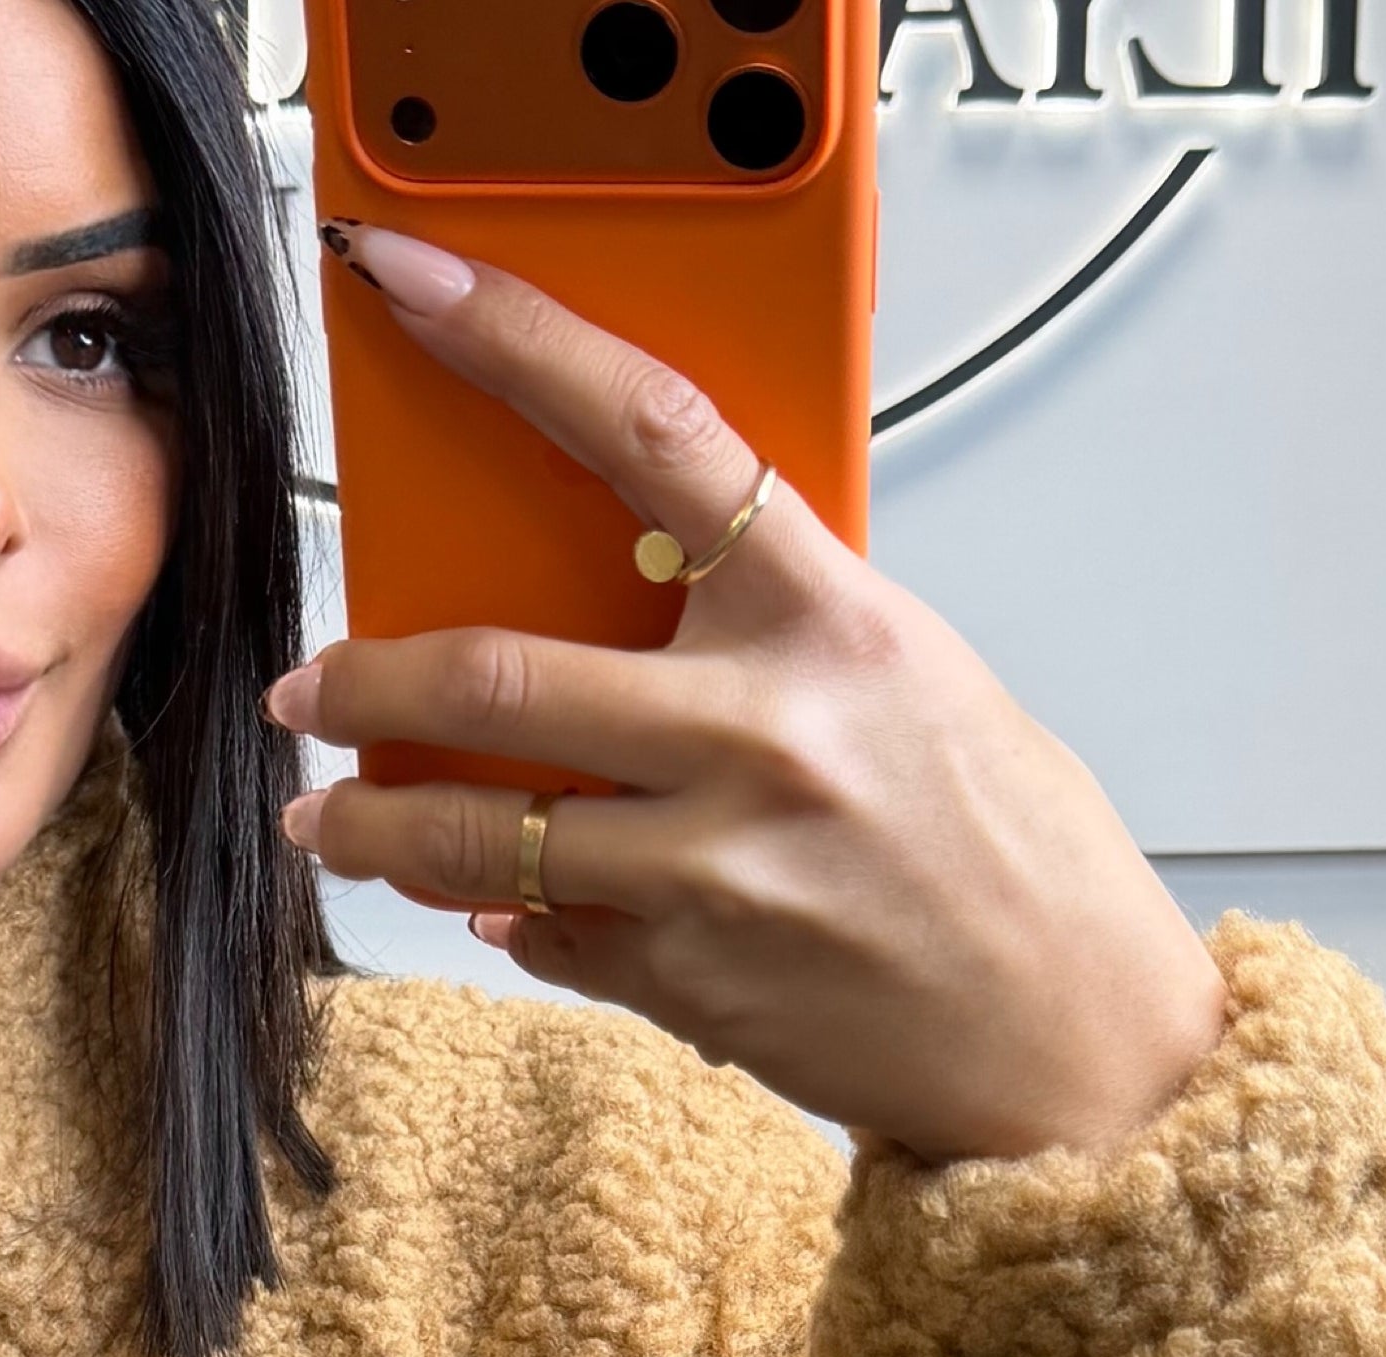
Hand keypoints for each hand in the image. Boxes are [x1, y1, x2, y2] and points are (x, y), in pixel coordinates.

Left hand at [269, 223, 1229, 1165]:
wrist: (1075, 1040)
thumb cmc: (1012, 853)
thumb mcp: (910, 682)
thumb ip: (770, 631)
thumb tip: (623, 601)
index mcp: (831, 619)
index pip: (649, 434)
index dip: (517, 341)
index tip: (413, 286)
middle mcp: (764, 734)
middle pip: (497, 678)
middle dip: (365, 685)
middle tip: (311, 688)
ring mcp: (716, 866)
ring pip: (476, 835)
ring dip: (374, 829)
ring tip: (332, 822)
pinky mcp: (687, 978)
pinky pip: (544, 930)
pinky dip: (507, 914)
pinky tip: (500, 905)